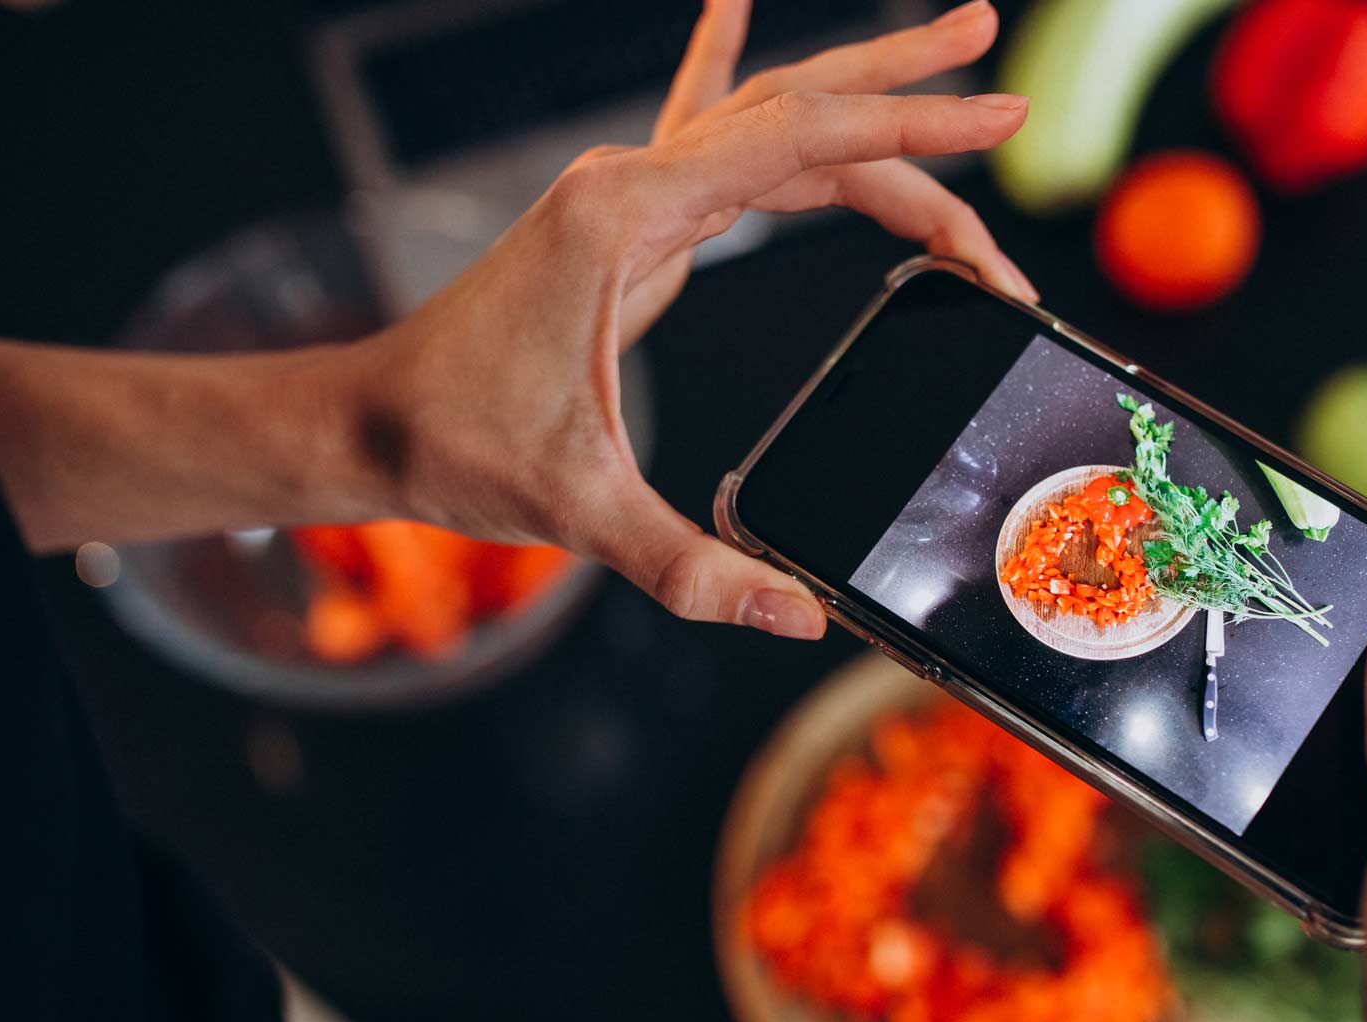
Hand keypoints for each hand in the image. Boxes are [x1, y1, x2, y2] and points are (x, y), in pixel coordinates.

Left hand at [351, 0, 1032, 638]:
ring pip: (763, 122)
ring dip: (853, 91)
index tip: (997, 117)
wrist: (369, 422)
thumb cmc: (456, 447)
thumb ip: (690, 569)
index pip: (800, 147)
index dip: (911, 133)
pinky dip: (723, 66)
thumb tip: (796, 616)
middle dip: (904, 88)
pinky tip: (728, 5)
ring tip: (942, 56)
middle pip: (795, 112)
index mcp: (627, 218)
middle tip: (993, 62)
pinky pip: (694, 128)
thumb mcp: (581, 511)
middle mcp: (629, 183)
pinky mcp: (618, 223)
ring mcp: (623, 194)